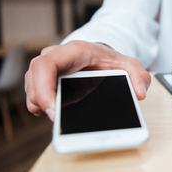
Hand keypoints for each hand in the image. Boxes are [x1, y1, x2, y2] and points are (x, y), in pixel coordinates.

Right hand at [25, 40, 150, 120]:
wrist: (102, 59)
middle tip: (57, 120)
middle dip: (41, 102)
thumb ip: (139, 76)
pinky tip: (59, 111)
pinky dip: (43, 107)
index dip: (44, 89)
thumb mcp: (130, 66)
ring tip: (60, 115)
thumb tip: (140, 93)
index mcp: (73, 50)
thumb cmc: (111, 61)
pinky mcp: (43, 81)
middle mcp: (55, 57)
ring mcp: (46, 69)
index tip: (53, 110)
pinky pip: (35, 96)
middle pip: (33, 79)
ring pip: (31, 90)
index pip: (46, 65)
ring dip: (42, 106)